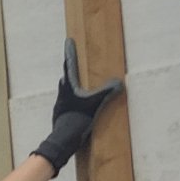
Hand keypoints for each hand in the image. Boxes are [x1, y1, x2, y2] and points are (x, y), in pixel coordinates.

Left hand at [32, 41, 123, 170]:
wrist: (63, 139)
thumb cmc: (77, 119)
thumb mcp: (95, 104)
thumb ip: (107, 93)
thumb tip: (120, 83)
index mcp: (69, 87)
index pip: (70, 64)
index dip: (70, 52)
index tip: (68, 41)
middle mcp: (62, 93)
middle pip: (65, 77)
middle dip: (69, 68)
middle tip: (72, 60)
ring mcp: (59, 104)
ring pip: (64, 90)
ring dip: (69, 85)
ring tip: (76, 83)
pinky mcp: (59, 114)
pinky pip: (65, 102)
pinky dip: (70, 99)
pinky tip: (74, 105)